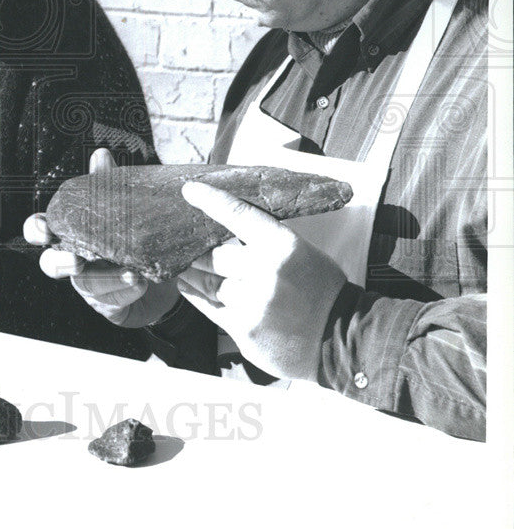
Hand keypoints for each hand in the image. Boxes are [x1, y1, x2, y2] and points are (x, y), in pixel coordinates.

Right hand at [23, 148, 180, 328]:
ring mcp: (88, 285)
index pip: (41, 230)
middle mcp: (72, 260)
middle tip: (77, 259)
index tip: (44, 229)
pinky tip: (141, 279)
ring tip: (129, 270)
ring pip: (85, 284)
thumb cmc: (130, 237)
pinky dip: (126, 288)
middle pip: (49, 265)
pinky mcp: (106, 303)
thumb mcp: (120, 209)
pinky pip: (110, 298)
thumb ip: (105, 185)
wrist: (161, 275)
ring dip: (105, 276)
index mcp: (69, 234)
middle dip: (60, 262)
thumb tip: (100, 154)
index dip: (37, 230)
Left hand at [176, 181, 348, 379]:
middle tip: (187, 244)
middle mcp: (265, 272)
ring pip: (207, 282)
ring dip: (193, 273)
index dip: (210, 200)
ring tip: (185, 266)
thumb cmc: (320, 288)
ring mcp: (253, 303)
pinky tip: (188, 286)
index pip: (238, 214)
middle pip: (214, 254)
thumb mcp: (300, 251)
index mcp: (282, 245)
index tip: (190, 191)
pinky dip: (195, 294)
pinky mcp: (244, 329)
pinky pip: (208, 307)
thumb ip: (264, 241)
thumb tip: (224, 228)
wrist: (343, 337)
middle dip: (198, 250)